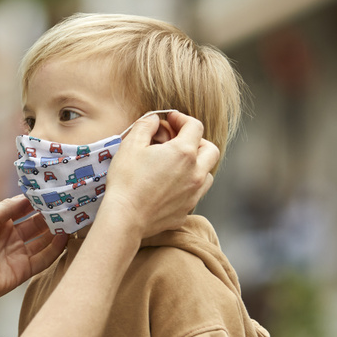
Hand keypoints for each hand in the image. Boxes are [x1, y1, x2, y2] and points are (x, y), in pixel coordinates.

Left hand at [0, 196, 67, 312]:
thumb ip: (5, 209)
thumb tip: (25, 196)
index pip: (22, 209)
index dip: (36, 201)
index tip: (52, 191)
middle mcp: (10, 237)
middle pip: (36, 224)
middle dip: (50, 215)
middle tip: (67, 204)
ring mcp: (17, 254)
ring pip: (43, 240)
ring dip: (56, 230)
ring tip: (71, 218)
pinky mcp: (23, 271)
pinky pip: (43, 259)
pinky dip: (55, 249)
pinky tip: (65, 237)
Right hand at [100, 112, 220, 238]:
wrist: (125, 218)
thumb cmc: (127, 180)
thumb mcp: (131, 145)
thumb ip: (146, 125)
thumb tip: (155, 119)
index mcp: (184, 153)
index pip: (195, 126)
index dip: (182, 118)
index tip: (170, 120)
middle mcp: (196, 173)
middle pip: (210, 149)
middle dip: (197, 140)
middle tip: (178, 141)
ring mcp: (193, 194)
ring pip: (208, 173)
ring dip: (197, 164)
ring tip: (177, 164)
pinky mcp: (186, 210)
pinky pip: (195, 193)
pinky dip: (188, 185)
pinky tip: (170, 185)